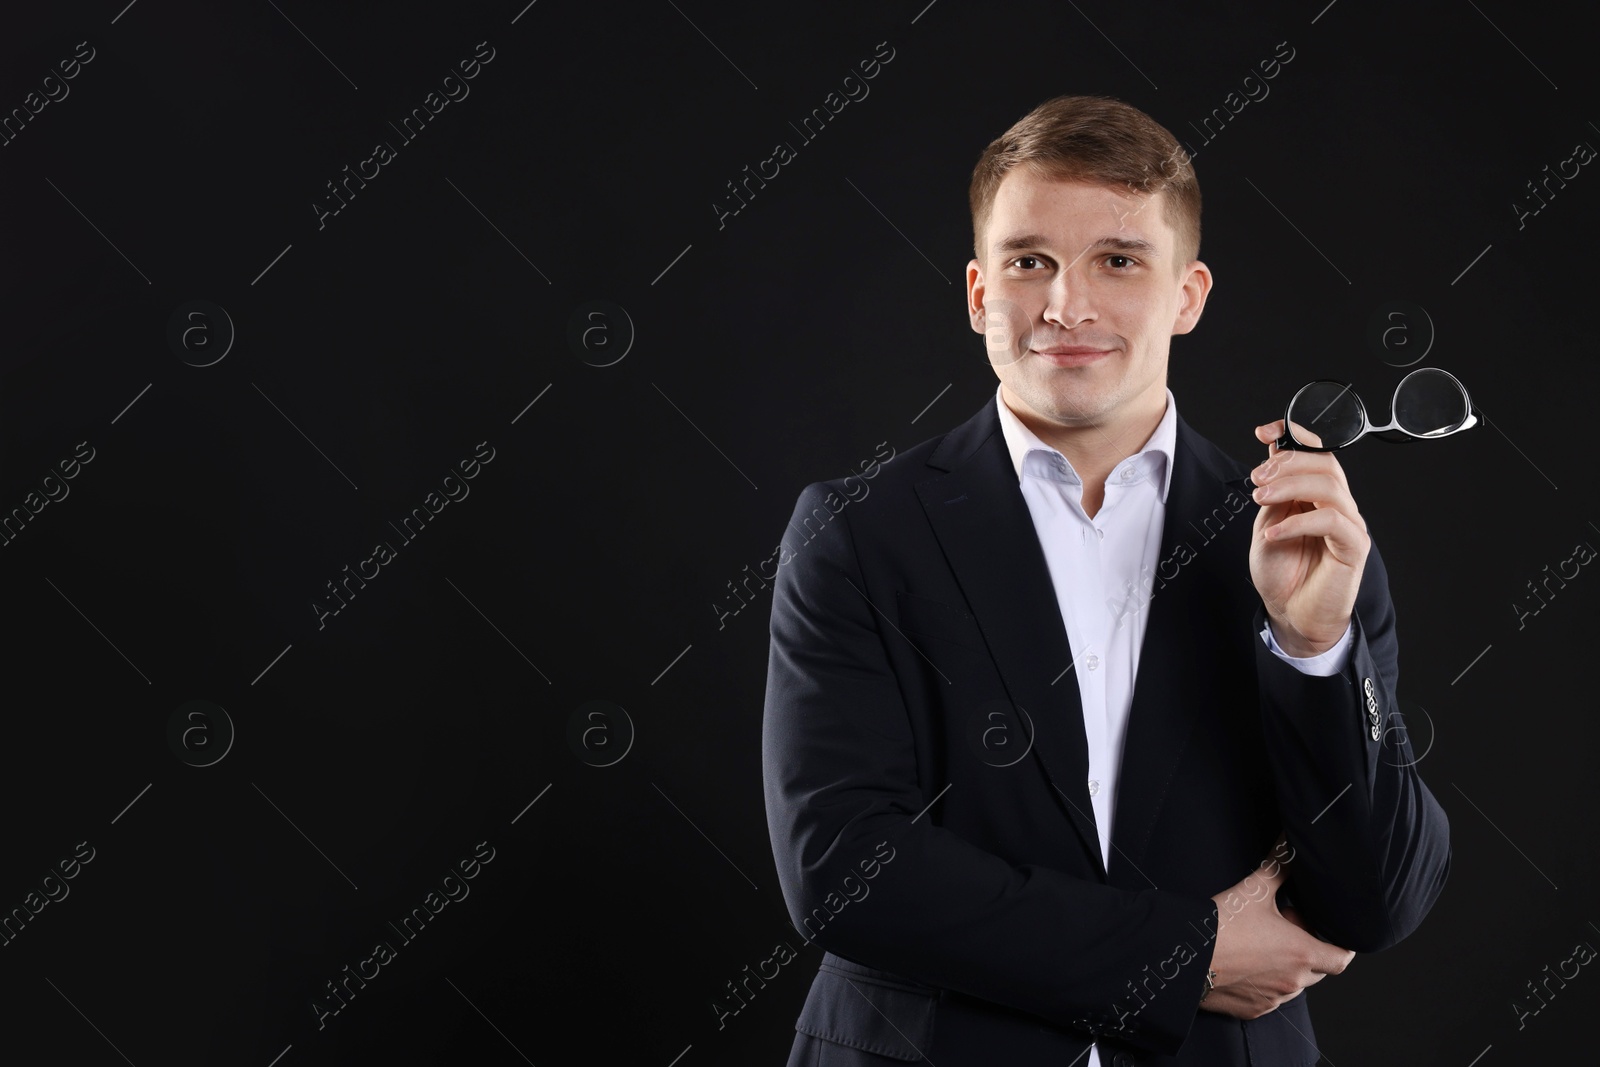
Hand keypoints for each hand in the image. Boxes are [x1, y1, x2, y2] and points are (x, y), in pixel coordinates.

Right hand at [1201, 838, 1355, 1019]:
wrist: (1186, 956)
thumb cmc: (1222, 925)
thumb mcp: (1254, 890)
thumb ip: (1279, 866)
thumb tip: (1289, 842)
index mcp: (1301, 953)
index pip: (1341, 958)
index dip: (1341, 945)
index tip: (1328, 933)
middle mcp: (1293, 981)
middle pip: (1317, 969)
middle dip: (1307, 949)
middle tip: (1283, 927)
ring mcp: (1274, 998)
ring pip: (1293, 984)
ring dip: (1287, 967)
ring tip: (1261, 944)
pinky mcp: (1254, 1010)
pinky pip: (1271, 997)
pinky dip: (1266, 983)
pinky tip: (1245, 963)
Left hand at [1247, 419, 1369, 656]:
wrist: (1290, 614)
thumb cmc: (1282, 573)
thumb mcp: (1268, 522)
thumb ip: (1275, 491)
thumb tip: (1272, 454)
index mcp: (1317, 495)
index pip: (1317, 452)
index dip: (1295, 435)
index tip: (1264, 432)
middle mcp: (1337, 505)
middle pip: (1325, 463)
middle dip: (1287, 463)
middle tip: (1257, 478)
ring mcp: (1348, 524)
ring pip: (1330, 486)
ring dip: (1289, 486)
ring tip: (1260, 498)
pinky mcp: (1353, 547)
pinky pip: (1330, 521)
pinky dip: (1297, 522)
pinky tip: (1272, 533)